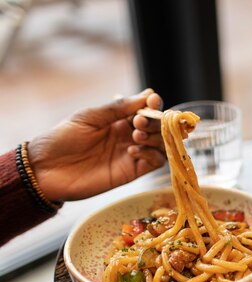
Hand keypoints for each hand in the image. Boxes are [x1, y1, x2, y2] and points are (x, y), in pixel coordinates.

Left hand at [28, 89, 163, 201]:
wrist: (46, 169)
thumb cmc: (62, 139)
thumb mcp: (88, 117)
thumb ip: (117, 108)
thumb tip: (147, 94)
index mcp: (118, 120)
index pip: (146, 110)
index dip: (153, 104)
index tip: (152, 101)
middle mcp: (128, 136)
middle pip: (158, 127)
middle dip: (154, 121)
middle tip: (138, 122)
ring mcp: (132, 154)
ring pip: (161, 144)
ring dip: (155, 137)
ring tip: (137, 136)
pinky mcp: (131, 172)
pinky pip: (155, 162)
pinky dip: (151, 154)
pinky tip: (132, 151)